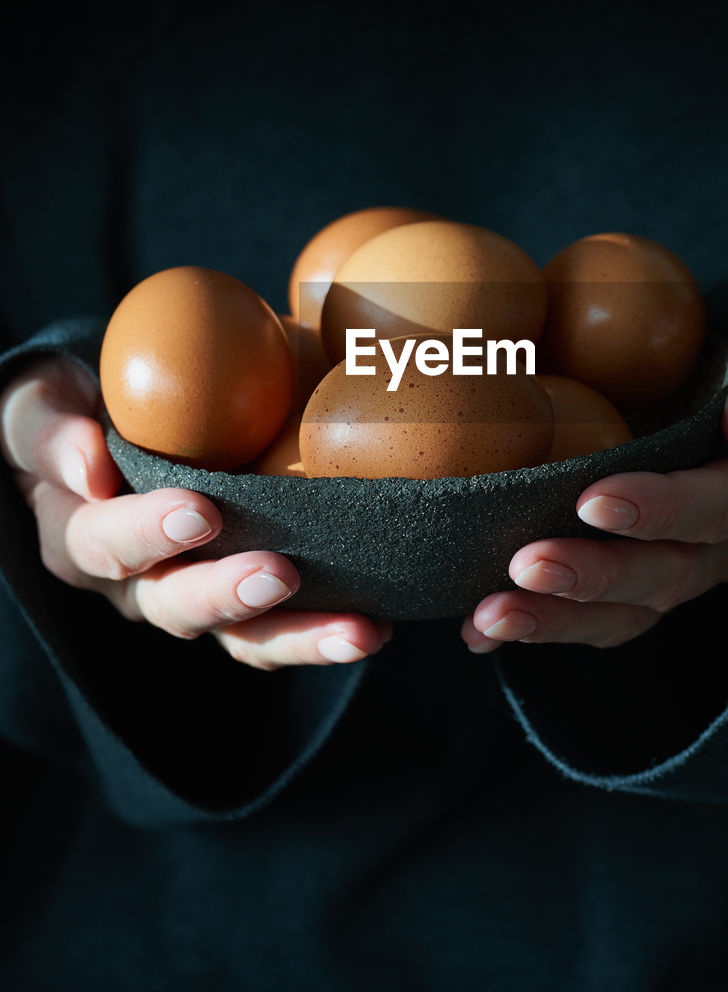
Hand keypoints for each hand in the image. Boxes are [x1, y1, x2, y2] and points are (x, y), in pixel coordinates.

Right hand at [0, 355, 391, 667]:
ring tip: (355, 632)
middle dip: (228, 595)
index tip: (199, 512)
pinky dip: (325, 633)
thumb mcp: (38, 404)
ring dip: (299, 637)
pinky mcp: (246, 599)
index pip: (104, 546)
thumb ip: (49, 429)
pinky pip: (282, 629)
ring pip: (241, 637)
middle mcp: (138, 584)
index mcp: (81, 537)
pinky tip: (375, 626)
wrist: (116, 424)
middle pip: (177, 606)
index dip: (148, 535)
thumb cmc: (72, 411)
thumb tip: (89, 465)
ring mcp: (197, 597)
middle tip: (278, 574)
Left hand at [462, 299, 727, 652]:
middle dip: (596, 575)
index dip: (665, 508)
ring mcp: (690, 567)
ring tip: (491, 615)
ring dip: (558, 618)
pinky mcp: (644, 581)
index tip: (596, 500)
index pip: (725, 503)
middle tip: (526, 565)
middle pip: (671, 573)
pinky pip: (597, 618)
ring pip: (630, 610)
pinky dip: (538, 626)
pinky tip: (477, 631)